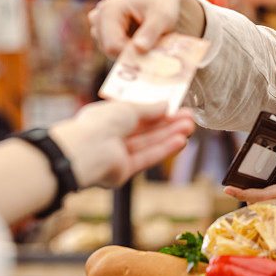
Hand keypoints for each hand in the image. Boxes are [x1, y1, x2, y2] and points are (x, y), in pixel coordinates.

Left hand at [49, 101, 194, 188]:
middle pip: (145, 130)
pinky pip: (147, 158)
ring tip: (190, 128)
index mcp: (108, 119)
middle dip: (168, 124)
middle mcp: (112, 137)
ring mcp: (117, 155)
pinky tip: (181, 141)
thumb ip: (149, 108)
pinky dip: (163, 150)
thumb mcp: (129, 108)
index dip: (158, 112)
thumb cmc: (101, 123)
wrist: (86, 151)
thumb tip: (166, 104)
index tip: (176, 108)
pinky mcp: (124, 171)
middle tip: (189, 118)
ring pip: (148, 144)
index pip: (137, 115)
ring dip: (170, 136)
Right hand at [88, 0, 204, 56]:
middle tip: (150, 46)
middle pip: (108, 49)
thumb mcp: (163, 17)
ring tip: (146, 39)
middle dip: (129, 52)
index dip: (130, 54)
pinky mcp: (103, 32)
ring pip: (110, 51)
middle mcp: (98, 16)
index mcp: (109, 10)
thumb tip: (139, 49)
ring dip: (128, 51)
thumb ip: (151, 32)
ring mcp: (99, 25)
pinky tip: (140, 40)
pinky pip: (113, 50)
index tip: (150, 54)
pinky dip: (127, 50)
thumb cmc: (162, 5)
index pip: (112, 45)